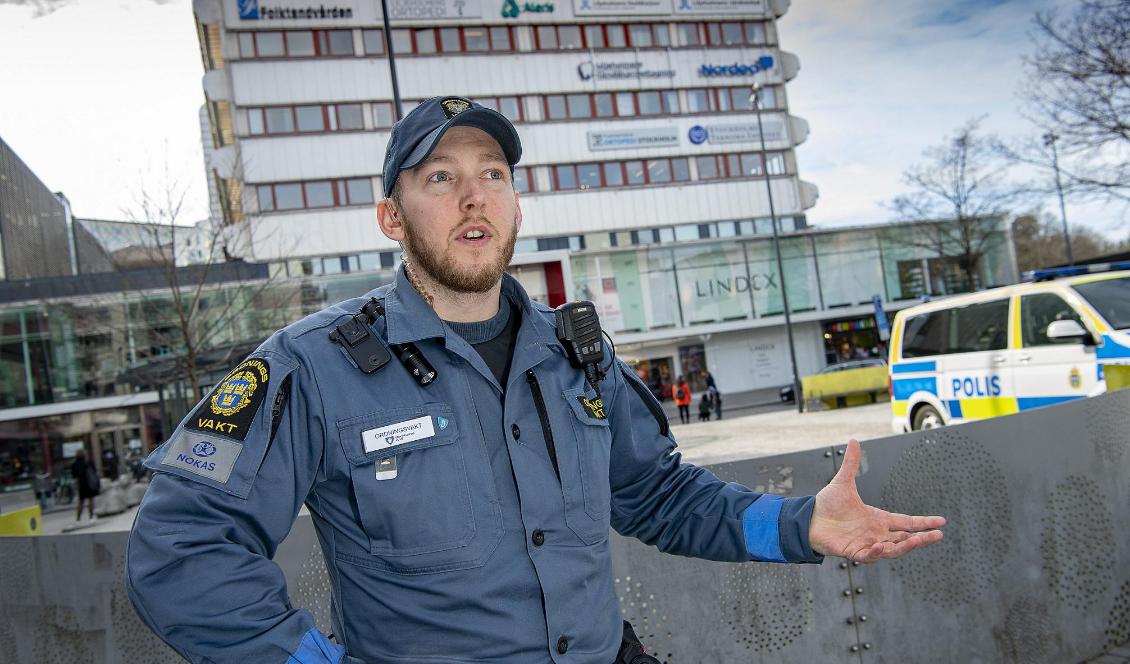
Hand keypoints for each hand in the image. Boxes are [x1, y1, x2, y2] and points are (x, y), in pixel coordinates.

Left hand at [809, 440, 944, 562]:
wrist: (808, 519)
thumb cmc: (827, 505)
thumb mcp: (843, 482)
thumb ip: (851, 464)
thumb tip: (854, 440)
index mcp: (878, 519)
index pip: (906, 522)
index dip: (923, 523)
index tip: (941, 522)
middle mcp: (876, 533)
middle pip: (905, 538)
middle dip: (922, 538)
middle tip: (938, 535)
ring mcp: (866, 544)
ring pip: (892, 549)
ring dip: (906, 546)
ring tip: (918, 540)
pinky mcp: (854, 552)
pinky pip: (868, 556)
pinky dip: (876, 553)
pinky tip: (881, 547)